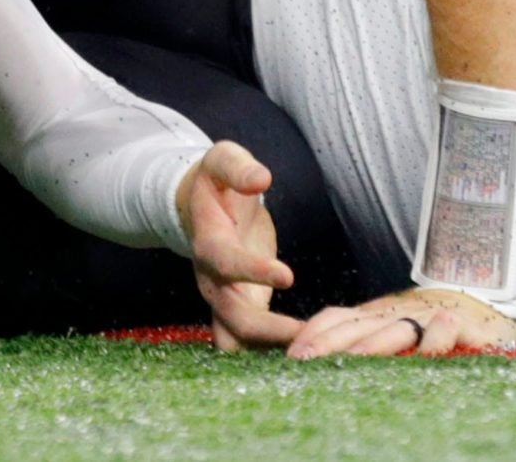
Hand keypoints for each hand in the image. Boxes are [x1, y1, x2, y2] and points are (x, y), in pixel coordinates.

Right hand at [178, 141, 301, 351]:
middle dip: (270, 332)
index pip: (227, 263)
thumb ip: (239, 168)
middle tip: (313, 335)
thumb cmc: (215, 181)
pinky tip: (314, 351)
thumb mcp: (223, 160)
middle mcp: (212, 282)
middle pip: (234, 319)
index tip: (287, 276)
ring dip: (273, 351)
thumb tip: (261, 178)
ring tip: (317, 354)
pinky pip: (253, 343)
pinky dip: (278, 351)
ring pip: (240, 342)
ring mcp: (223, 301)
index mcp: (208, 244)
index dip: (253, 271)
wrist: (199, 206)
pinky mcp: (240, 310)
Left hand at [286, 283, 515, 358]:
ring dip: (373, 344)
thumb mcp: (389, 331)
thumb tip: (310, 359)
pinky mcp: (461, 324)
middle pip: (356, 325)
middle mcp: (395, 314)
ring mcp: (426, 316)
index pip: (336, 318)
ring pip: (395, 328)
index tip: (291, 356)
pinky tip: (426, 353)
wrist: (484, 301)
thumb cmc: (429, 327)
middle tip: (304, 361)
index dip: (313, 334)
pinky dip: (436, 338)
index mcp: (374, 316)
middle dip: (327, 342)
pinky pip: (444, 328)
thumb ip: (358, 340)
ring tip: (353, 360)